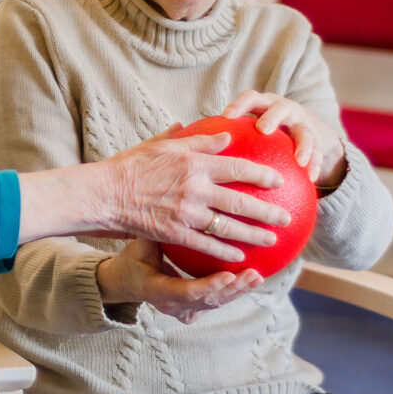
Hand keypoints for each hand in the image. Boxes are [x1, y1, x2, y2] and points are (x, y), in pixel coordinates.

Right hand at [94, 123, 291, 263]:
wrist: (106, 193)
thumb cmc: (131, 166)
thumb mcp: (163, 145)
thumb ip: (197, 141)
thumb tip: (225, 137)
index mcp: (193, 163)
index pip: (237, 167)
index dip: (262, 174)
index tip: (279, 180)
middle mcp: (194, 188)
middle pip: (240, 202)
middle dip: (267, 211)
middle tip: (286, 217)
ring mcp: (186, 213)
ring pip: (228, 227)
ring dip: (253, 235)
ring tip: (271, 239)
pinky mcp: (175, 233)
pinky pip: (206, 244)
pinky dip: (224, 251)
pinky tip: (239, 256)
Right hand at [96, 238, 263, 322]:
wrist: (124, 282)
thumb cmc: (132, 259)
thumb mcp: (139, 246)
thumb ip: (154, 232)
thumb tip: (167, 203)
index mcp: (156, 291)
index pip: (185, 291)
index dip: (208, 286)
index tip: (228, 275)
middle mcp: (171, 305)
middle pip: (208, 301)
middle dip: (233, 289)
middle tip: (253, 275)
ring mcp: (182, 310)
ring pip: (215, 303)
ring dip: (239, 290)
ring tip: (258, 276)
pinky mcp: (192, 310)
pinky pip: (216, 301)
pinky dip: (234, 291)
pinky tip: (253, 279)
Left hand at [222, 91, 346, 187]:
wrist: (309, 135)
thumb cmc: (267, 133)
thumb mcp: (251, 130)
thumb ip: (228, 135)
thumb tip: (190, 141)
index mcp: (264, 106)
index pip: (250, 98)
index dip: (239, 105)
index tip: (226, 116)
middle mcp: (285, 110)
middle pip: (279, 108)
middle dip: (272, 117)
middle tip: (263, 129)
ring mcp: (304, 124)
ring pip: (304, 131)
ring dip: (302, 145)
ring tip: (299, 161)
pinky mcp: (320, 141)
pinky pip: (320, 154)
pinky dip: (317, 165)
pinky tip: (312, 179)